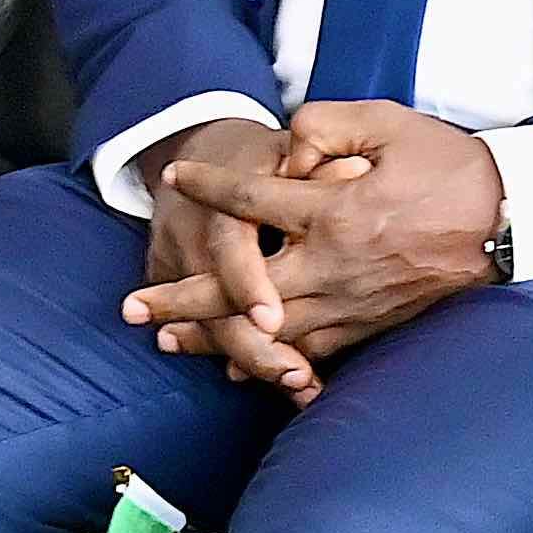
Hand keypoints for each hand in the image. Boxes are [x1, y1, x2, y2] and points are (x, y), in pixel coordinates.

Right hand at [116, 114, 300, 394]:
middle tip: (297, 376)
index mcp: (222, 198)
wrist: (195, 151)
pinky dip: (238, 357)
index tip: (271, 320)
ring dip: (253, 360)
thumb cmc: (258, 153)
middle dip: (253, 345)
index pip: (229, 245)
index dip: (246, 284)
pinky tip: (278, 384)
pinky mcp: (176, 283)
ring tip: (300, 386)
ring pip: (210, 325)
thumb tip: (357, 174)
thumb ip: (318, 161)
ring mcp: (179, 262)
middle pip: (214, 303)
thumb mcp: (286, 146)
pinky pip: (204, 329)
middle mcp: (194, 235)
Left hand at [136, 103, 509, 406]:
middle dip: (184, 298)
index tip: (175, 177)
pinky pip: (312, 352)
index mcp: (335, 210)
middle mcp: (334, 264)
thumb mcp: (392, 125)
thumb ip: (328, 126)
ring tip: (168, 339)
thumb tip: (286, 143)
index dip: (210, 187)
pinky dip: (269, 362)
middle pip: (242, 288)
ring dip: (214, 337)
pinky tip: (235, 365)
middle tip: (134, 307)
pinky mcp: (371, 325)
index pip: (253, 201)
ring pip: (269, 331)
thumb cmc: (451, 167)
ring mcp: (352, 302)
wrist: (514, 221)